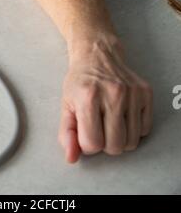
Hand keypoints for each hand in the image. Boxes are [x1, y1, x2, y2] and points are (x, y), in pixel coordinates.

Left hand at [59, 35, 152, 162]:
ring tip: (111, 120)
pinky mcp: (145, 92)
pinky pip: (145, 129)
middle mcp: (112, 94)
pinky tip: (124, 114)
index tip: (86, 129)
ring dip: (121, 138)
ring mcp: (131, 92)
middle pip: (115, 146)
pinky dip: (134, 128)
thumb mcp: (66, 105)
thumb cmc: (80, 81)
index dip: (87, 143)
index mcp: (88, 97)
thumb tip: (72, 157)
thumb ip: (67, 134)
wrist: (97, 54)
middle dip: (105, 143)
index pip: (92, 144)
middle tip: (99, 126)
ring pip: (132, 142)